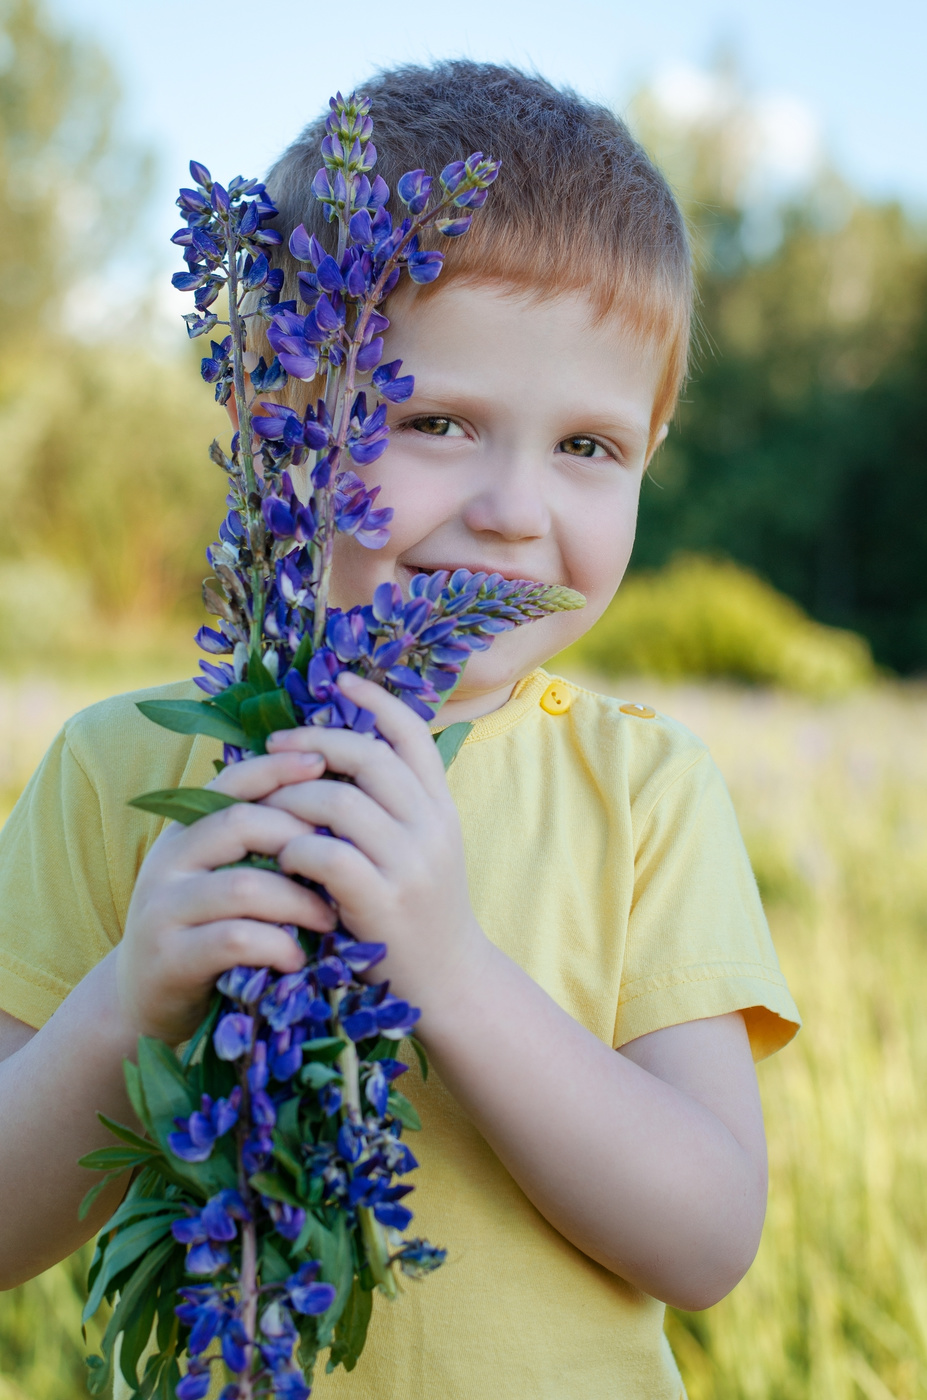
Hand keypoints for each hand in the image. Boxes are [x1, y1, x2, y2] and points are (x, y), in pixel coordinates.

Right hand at [117, 751, 336, 1044]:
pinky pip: (235, 939)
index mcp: (185, 830)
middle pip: (240, 824)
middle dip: (300, 839)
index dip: (277, 768)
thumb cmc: (205, 928)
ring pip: (243, 885)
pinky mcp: (170, 958)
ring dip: (298, 900)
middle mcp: (168, 860)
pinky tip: (297, 957)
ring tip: (329, 917)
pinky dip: (276, 945)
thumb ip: (255, 842)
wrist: (144, 997)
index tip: (323, 764)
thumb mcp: (222, 875)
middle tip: (344, 861)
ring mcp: (163, 908)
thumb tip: (326, 797)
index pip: (231, 781)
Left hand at [264, 672, 487, 1015]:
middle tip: (275, 746)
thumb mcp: (422, 850)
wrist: (448, 984)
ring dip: (293, 799)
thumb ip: (393, 807)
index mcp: (441, 807)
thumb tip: (332, 757)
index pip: (413, 735)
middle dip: (314, 743)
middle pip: (368, 757)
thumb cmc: (417, 913)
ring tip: (270, 811)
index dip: (376, 701)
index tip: (341, 681)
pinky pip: (325, 854)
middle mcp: (432, 827)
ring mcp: (410, 864)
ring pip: (339, 801)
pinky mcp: (382, 902)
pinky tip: (282, 858)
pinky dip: (295, 848)